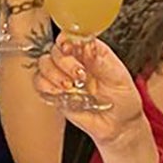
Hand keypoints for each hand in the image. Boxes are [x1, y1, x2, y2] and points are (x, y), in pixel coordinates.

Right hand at [32, 38, 149, 145]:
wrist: (118, 126)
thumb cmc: (123, 100)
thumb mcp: (119, 79)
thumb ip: (102, 63)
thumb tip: (88, 46)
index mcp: (91, 51)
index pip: (72, 36)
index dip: (68, 40)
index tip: (71, 49)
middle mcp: (75, 61)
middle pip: (55, 50)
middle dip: (64, 62)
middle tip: (79, 76)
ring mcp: (63, 77)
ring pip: (44, 64)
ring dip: (53, 74)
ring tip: (70, 86)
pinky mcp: (55, 93)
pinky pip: (39, 84)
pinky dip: (46, 87)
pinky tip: (60, 93)